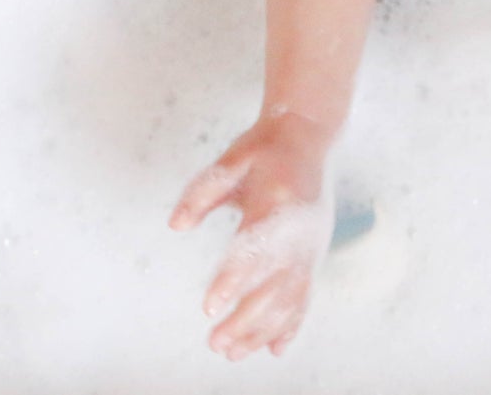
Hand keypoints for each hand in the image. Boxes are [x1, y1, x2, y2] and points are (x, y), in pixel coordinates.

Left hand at [169, 110, 335, 359]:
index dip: (233, 281)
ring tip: (233, 353)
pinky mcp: (314, 254)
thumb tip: (177, 225)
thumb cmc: (266, 148)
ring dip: (263, 330)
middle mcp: (300, 230)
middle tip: (216, 344)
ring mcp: (310, 246)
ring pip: (289, 298)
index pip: (254, 249)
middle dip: (246, 320)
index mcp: (278, 202)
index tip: (211, 307)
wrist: (308, 136)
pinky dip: (291, 325)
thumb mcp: (231, 158)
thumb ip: (203, 191)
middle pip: (274, 285)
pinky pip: (304, 295)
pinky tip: (274, 349)